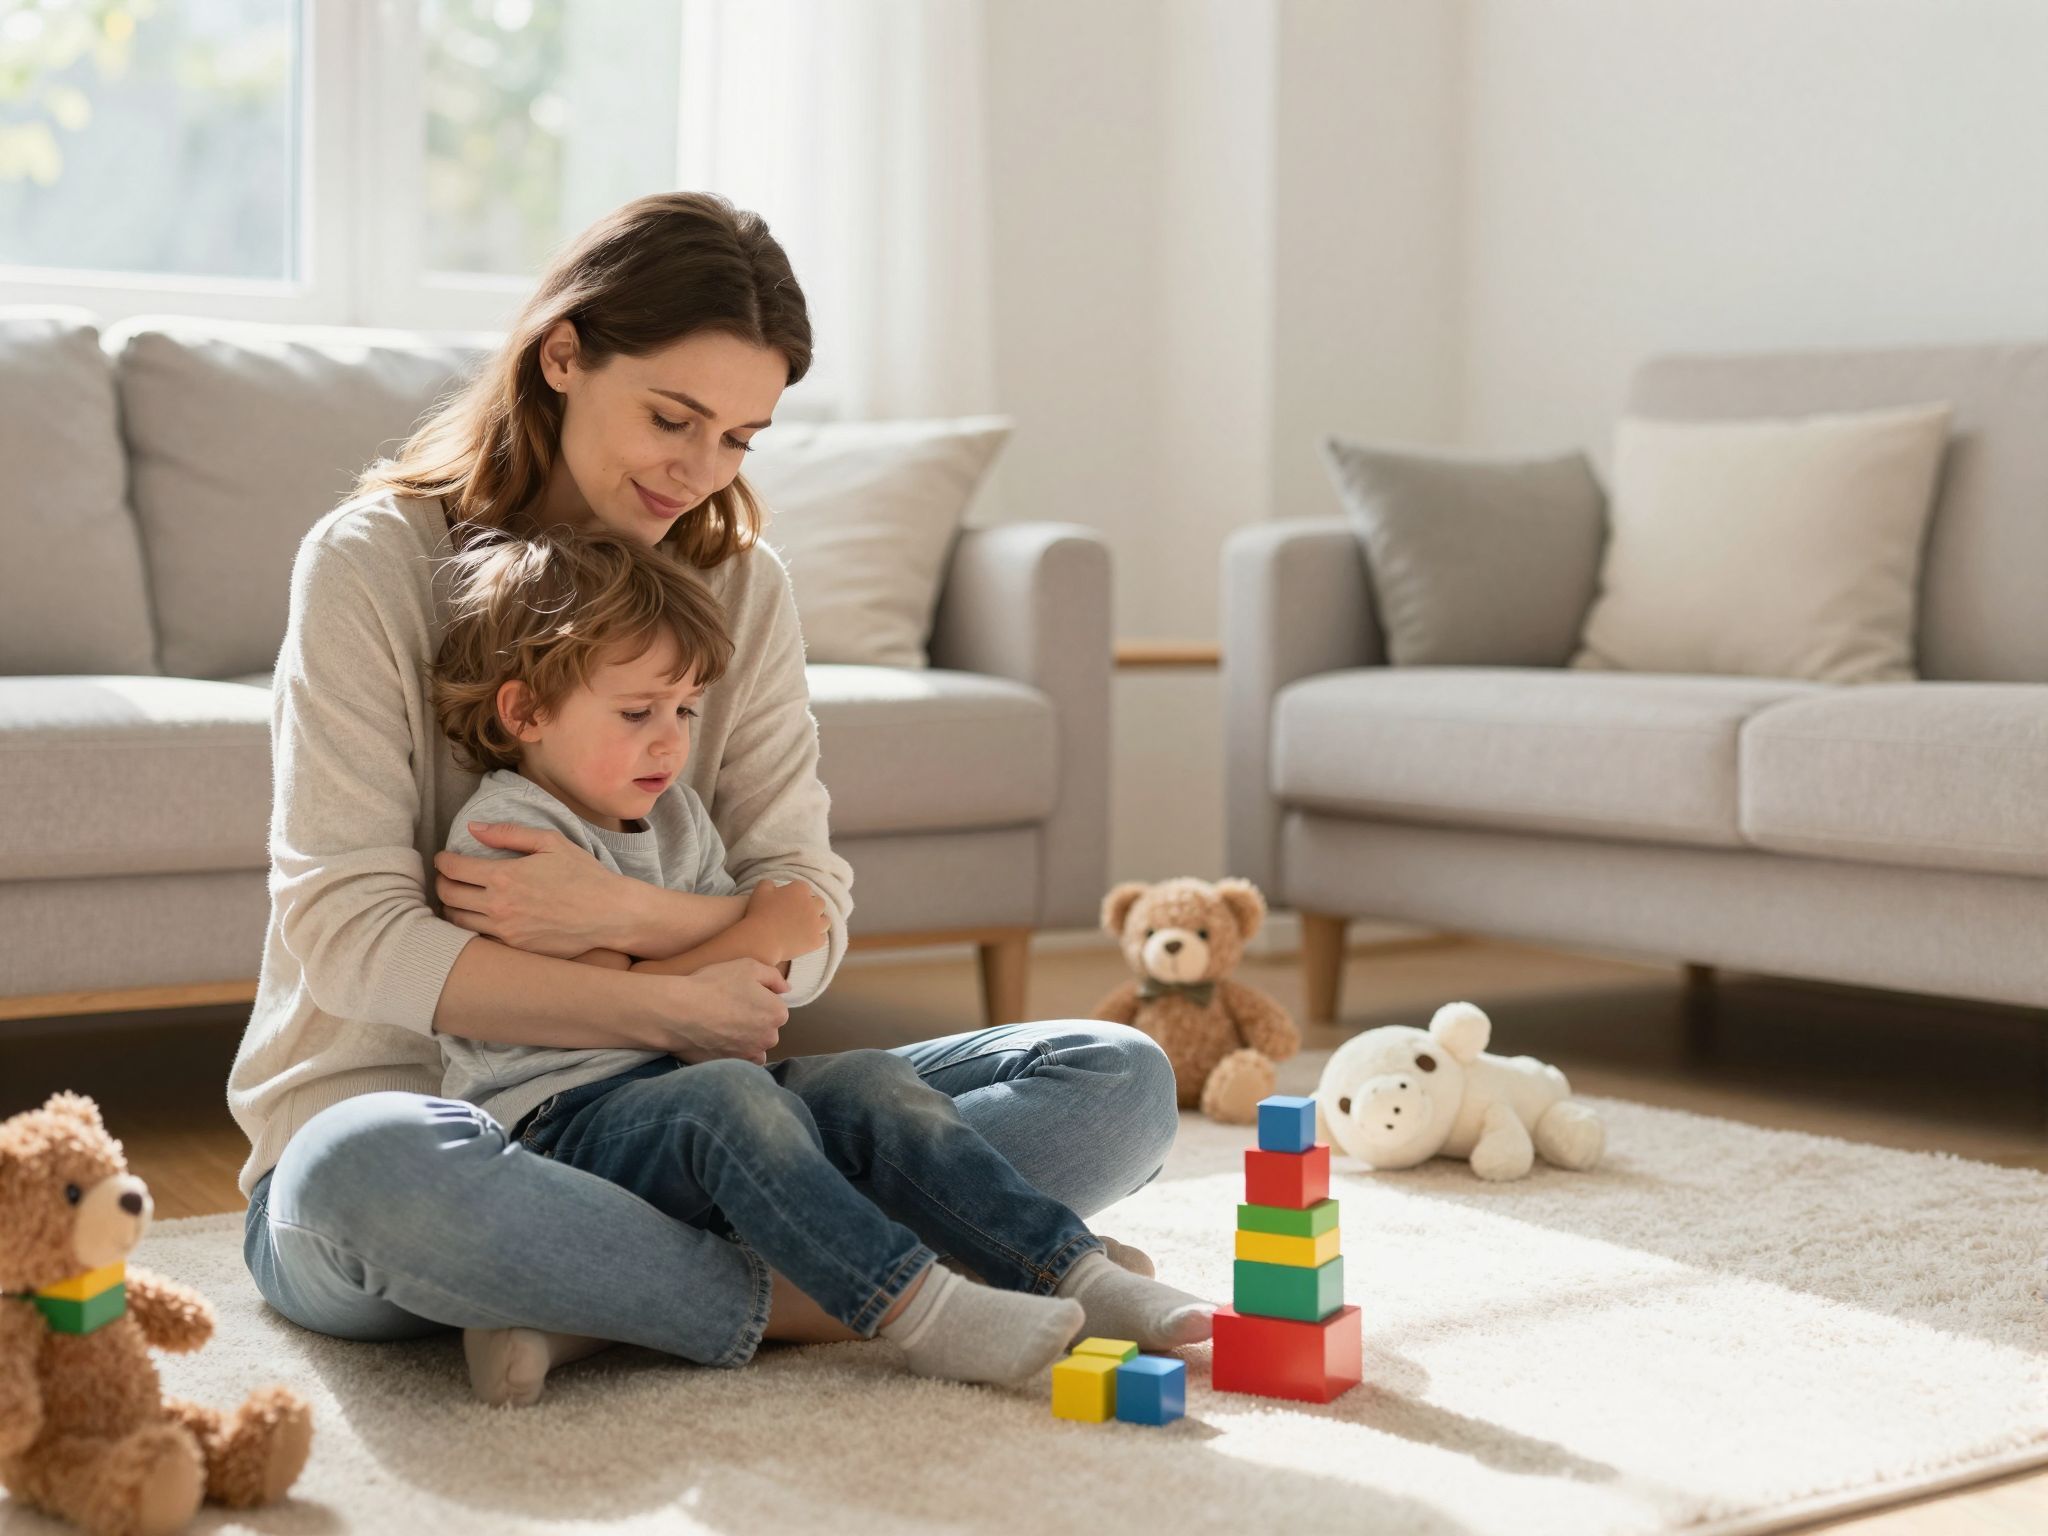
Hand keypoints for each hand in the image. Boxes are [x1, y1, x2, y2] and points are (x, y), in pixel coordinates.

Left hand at [433, 823, 628, 957]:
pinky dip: (470, 926)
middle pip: (447, 895)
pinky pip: (478, 938)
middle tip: (447, 877)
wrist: (610, 915)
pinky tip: (479, 917)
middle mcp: (499, 906)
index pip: (453, 868)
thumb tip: (473, 829)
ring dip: (452, 906)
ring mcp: (505, 931)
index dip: (442, 861)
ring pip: (457, 920)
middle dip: (441, 883)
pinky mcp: (515, 949)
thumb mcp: (551, 842)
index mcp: (505, 876)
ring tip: (460, 897)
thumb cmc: (584, 875)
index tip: (445, 858)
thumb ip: (509, 833)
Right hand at [662, 959, 790, 1064]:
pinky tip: (719, 1043)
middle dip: (753, 1021)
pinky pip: (740, 1062)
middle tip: (728, 1010)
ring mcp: (750, 1055)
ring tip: (722, 1028)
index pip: (775, 1007)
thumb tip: (786, 989)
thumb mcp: (748, 966)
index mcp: (777, 1013)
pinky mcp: (732, 1068)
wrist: (679, 1013)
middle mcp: (770, 1038)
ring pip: (755, 1047)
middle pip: (766, 1029)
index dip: (757, 999)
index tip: (738, 995)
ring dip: (745, 1040)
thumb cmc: (714, 985)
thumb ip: (774, 977)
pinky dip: (734, 1055)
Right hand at [745, 879, 828, 962]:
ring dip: (817, 922)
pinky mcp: (816, 940)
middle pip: (819, 903)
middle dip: (811, 907)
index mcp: (800, 889)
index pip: (804, 889)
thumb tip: (773, 885)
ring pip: (825, 920)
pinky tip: (806, 940)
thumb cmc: (758, 913)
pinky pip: (821, 938)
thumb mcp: (760, 890)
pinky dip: (815, 938)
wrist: (760, 939)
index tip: (789, 902)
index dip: (797, 895)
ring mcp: (816, 923)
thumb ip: (769, 883)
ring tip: (806, 927)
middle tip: (799, 915)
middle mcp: (813, 904)